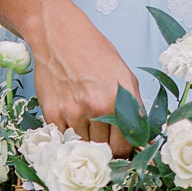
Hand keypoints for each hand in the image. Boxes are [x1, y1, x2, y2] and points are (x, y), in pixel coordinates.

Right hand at [28, 5, 138, 155]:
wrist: (60, 39)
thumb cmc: (95, 54)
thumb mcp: (125, 78)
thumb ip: (132, 109)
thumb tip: (138, 139)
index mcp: (121, 100)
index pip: (125, 145)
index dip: (124, 151)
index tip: (120, 150)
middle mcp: (98, 108)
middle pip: (103, 149)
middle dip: (104, 146)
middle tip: (101, 137)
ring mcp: (73, 112)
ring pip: (82, 145)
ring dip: (85, 140)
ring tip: (85, 123)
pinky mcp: (52, 113)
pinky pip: (63, 138)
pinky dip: (67, 134)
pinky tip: (70, 119)